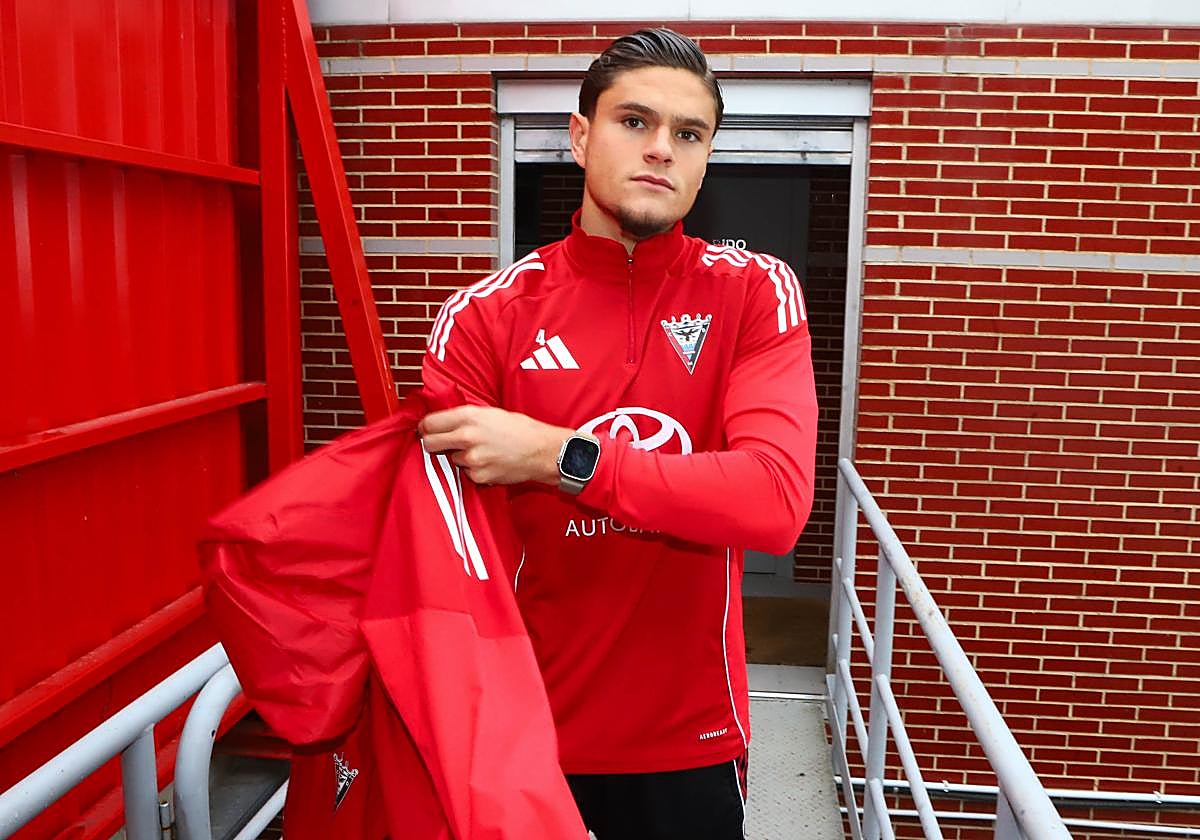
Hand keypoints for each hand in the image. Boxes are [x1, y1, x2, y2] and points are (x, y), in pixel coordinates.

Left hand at [418, 405, 572, 486]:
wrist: (542, 451)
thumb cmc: (521, 429)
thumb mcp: (491, 412)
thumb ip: (466, 417)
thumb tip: (445, 422)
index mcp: (468, 416)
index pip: (429, 423)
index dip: (425, 428)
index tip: (426, 430)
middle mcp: (467, 436)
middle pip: (430, 444)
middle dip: (433, 443)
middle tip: (442, 443)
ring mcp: (472, 458)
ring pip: (451, 460)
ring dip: (460, 457)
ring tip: (482, 451)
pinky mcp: (478, 476)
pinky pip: (467, 473)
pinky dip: (475, 469)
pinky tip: (490, 462)